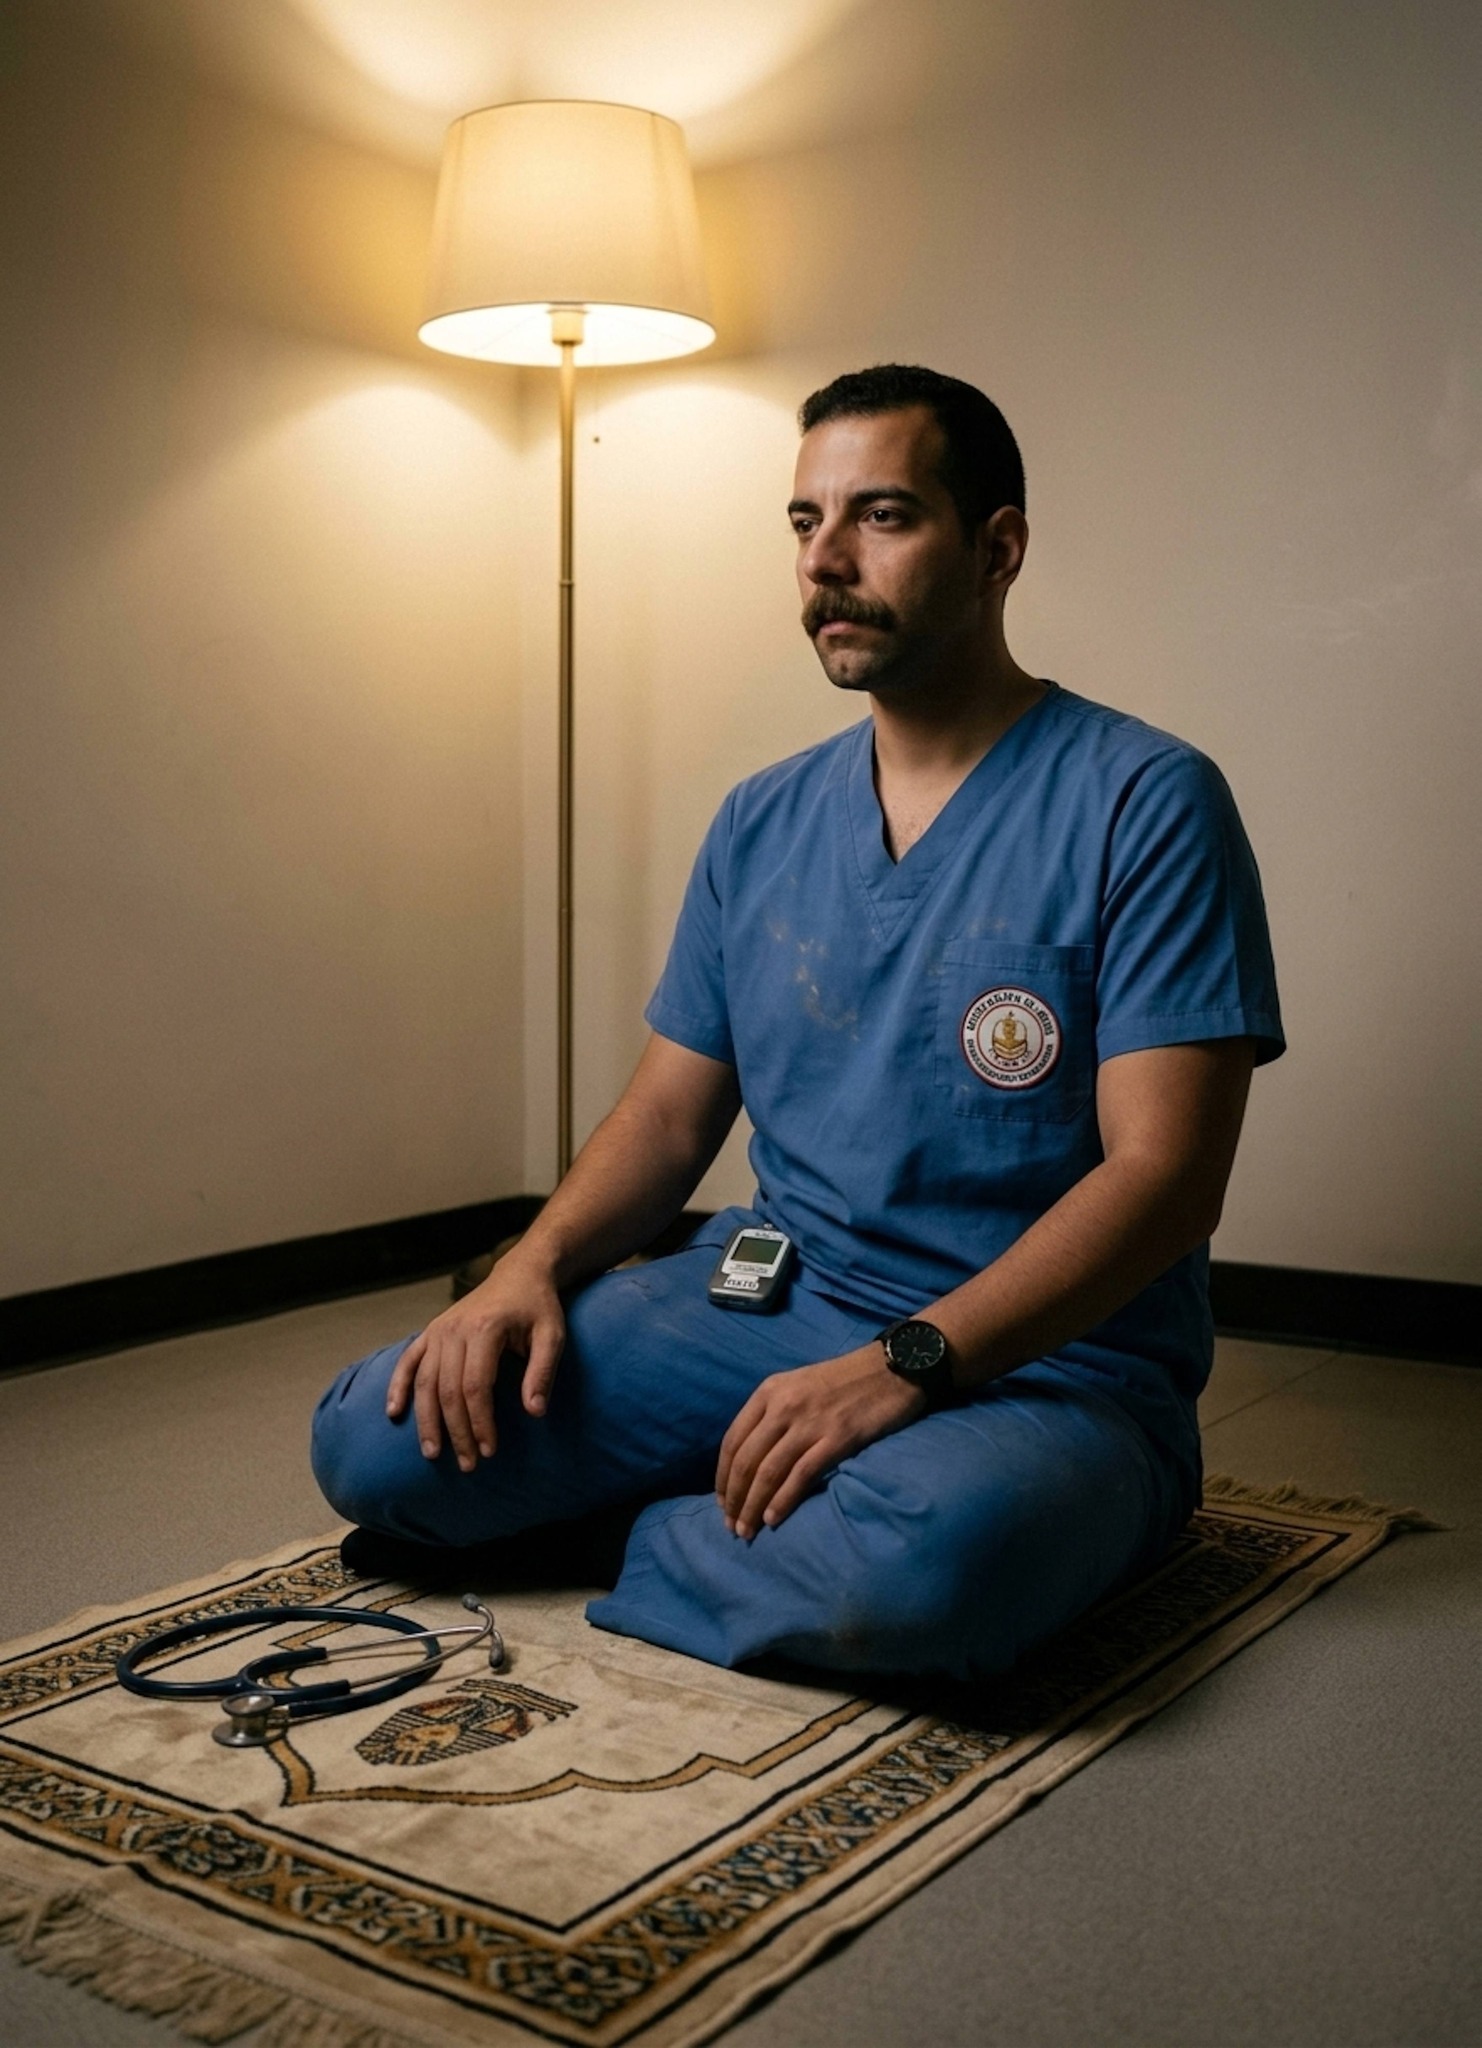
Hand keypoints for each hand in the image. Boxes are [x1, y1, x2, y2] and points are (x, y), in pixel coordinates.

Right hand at [385, 1248, 564, 1471]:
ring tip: (433, 1454)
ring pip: (424, 1381)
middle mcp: (455, 1330)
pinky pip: (408, 1361)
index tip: (489, 1451)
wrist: (521, 1273)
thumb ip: (543, 1372)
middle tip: (467, 1464)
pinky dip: (398, 1386)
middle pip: (447, 1390)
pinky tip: (394, 1412)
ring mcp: (438, 1330)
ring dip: (426, 1420)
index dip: (480, 1422)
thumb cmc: (538, 1307)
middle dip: (456, 1431)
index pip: (476, 1387)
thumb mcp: (552, 1335)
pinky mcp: (430, 1331)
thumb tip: (535, 1412)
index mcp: (485, 1329)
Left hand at [716, 1346, 924, 1538]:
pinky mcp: (838, 1438)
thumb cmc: (844, 1380)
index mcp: (769, 1391)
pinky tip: (773, 1519)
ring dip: (753, 1507)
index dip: (723, 1477)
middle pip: (746, 1461)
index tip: (722, 1503)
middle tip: (730, 1527)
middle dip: (734, 1499)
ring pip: (768, 1472)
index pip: (732, 1441)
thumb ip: (772, 1414)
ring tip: (747, 1531)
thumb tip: (751, 1459)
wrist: (891, 1368)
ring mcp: (810, 1422)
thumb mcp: (797, 1385)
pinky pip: (800, 1475)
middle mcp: (783, 1406)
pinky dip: (782, 1501)